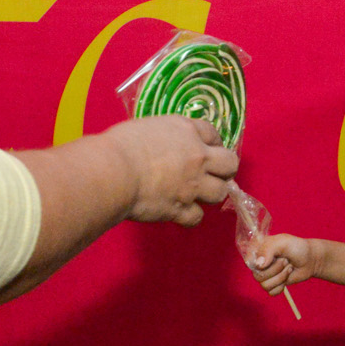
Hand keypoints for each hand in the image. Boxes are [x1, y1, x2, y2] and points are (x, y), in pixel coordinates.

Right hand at [106, 116, 236, 225]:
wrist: (114, 171)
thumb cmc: (120, 145)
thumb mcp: (147, 128)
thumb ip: (164, 137)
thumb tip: (163, 147)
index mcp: (187, 131)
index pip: (213, 133)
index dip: (214, 142)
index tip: (209, 148)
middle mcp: (197, 157)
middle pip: (230, 164)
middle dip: (225, 170)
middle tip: (213, 174)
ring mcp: (192, 185)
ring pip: (220, 193)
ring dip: (210, 193)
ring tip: (197, 194)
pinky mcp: (180, 209)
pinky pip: (196, 217)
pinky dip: (190, 216)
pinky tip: (180, 212)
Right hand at [246, 233, 315, 293]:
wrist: (310, 259)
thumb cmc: (296, 247)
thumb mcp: (282, 242)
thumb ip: (268, 249)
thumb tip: (259, 265)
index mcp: (257, 250)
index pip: (249, 261)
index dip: (260, 263)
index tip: (273, 257)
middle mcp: (258, 264)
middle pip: (258, 275)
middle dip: (276, 269)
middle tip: (285, 261)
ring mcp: (265, 275)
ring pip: (265, 285)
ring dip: (281, 277)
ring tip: (288, 268)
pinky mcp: (272, 285)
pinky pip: (271, 292)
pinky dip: (282, 286)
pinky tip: (287, 277)